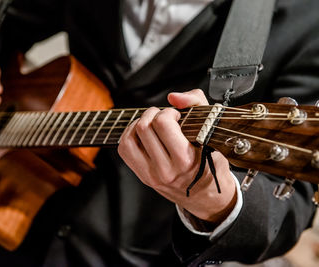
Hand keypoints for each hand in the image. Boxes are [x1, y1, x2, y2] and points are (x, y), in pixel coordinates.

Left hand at [118, 89, 236, 223]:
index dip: (168, 112)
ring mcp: (152, 175)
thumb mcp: (212, 130)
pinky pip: (124, 149)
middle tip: (165, 118)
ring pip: (129, 138)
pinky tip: (143, 135)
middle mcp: (166, 170)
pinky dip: (130, 135)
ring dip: (139, 124)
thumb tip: (173, 97)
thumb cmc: (210, 160)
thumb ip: (196, 103)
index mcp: (186, 159)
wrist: (206, 194)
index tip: (177, 115)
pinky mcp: (142, 176)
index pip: (163, 124)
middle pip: (144, 127)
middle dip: (154, 114)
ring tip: (152, 124)